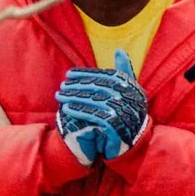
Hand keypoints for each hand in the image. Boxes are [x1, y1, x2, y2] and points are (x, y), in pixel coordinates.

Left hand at [55, 51, 149, 165]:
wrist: (132, 144)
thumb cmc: (127, 115)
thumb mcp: (129, 92)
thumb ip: (124, 72)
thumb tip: (120, 50)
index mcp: (134, 89)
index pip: (107, 76)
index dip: (87, 73)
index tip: (70, 73)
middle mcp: (131, 99)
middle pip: (99, 87)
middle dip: (77, 85)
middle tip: (62, 85)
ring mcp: (124, 113)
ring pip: (94, 101)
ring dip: (74, 97)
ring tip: (60, 96)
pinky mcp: (115, 127)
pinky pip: (93, 115)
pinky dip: (79, 111)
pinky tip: (67, 109)